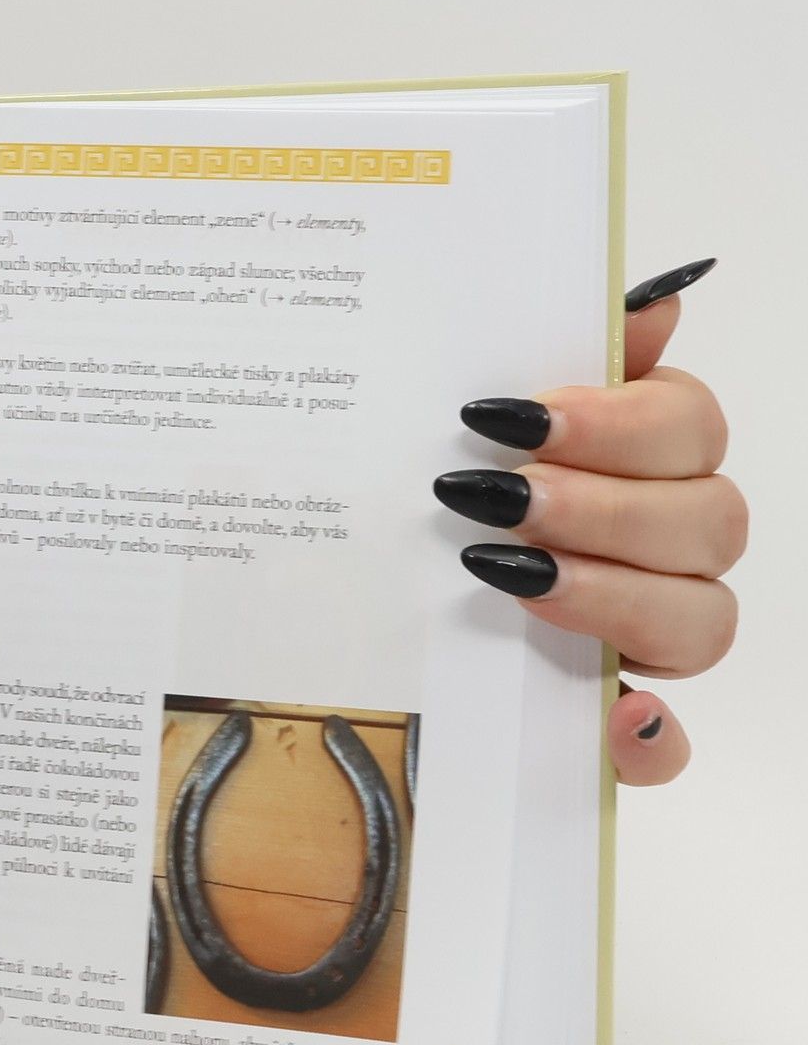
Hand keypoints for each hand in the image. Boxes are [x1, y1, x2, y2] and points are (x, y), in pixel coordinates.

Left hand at [436, 258, 741, 786]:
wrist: (335, 614)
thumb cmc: (423, 498)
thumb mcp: (468, 424)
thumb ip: (563, 349)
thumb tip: (653, 298)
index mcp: (642, 462)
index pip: (691, 426)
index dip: (617, 421)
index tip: (511, 417)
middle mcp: (665, 549)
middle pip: (710, 521)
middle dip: (601, 506)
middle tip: (500, 499)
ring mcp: (648, 640)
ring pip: (705, 622)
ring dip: (611, 596)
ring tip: (505, 576)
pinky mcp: (615, 726)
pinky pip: (665, 745)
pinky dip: (647, 738)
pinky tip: (612, 715)